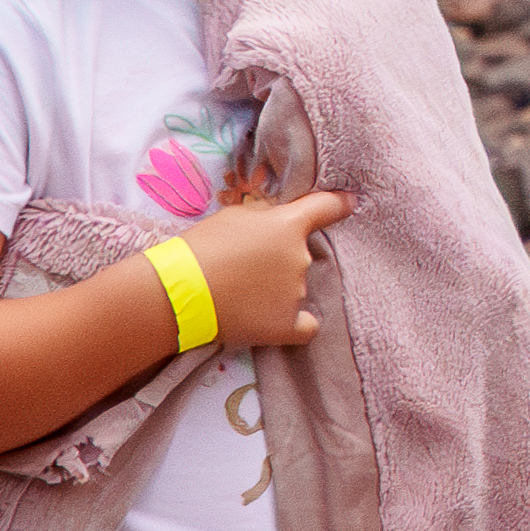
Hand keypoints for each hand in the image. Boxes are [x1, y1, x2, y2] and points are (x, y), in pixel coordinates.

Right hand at [176, 186, 359, 347]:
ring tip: (240, 292)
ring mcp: (297, 294)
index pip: (327, 208)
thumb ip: (265, 218)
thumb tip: (278, 224)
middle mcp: (301, 259)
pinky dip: (296, 322)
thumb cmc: (201, 247)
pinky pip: (306, 326)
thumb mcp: (233, 216)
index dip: (339, 205)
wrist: (181, 291)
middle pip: (301, 255)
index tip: (349, 204)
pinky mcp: (286, 325)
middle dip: (280, 258)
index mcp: (290, 226)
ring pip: (297, 287)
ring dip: (278, 288)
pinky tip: (277, 319)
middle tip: (245, 266)